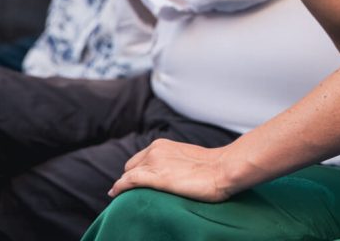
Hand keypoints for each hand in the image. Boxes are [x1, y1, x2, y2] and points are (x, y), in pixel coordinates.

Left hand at [109, 139, 235, 201]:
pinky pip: (129, 182)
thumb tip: (171, 174)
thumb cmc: (213, 167)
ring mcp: (154, 163)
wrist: (224, 169)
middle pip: (131, 166)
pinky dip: (119, 187)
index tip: (134, 181)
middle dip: (130, 177)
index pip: (140, 159)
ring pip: (128, 174)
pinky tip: (115, 193)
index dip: (136, 171)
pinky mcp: (155, 177)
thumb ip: (174, 162)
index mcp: (162, 145)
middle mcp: (155, 151)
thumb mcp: (188, 159)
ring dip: (124, 185)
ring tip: (122, 196)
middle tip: (131, 191)